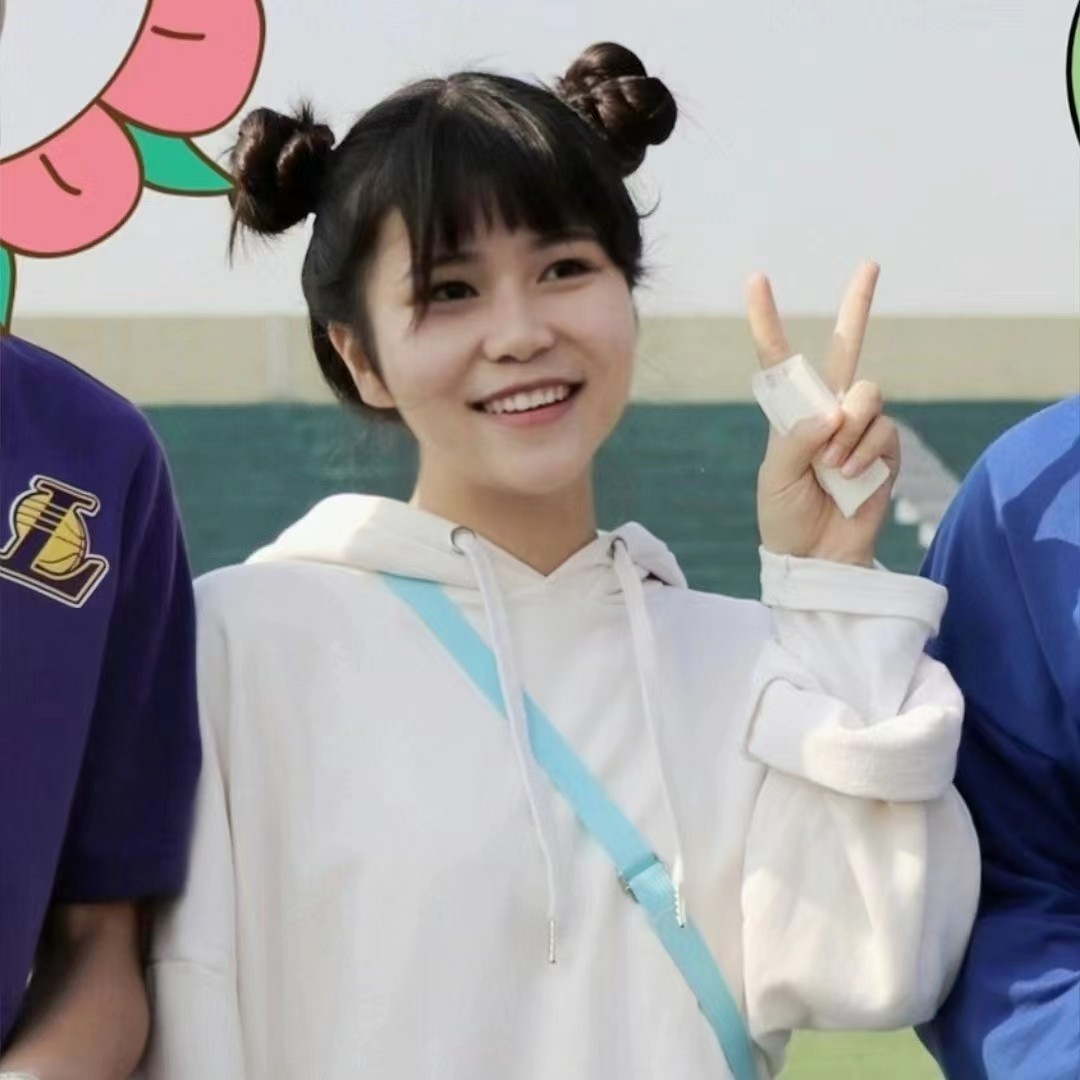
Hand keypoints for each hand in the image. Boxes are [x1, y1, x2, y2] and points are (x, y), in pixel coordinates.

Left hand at [747, 261, 898, 565]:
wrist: (815, 558)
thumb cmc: (785, 517)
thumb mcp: (774, 478)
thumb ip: (796, 440)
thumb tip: (833, 412)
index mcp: (790, 413)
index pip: (779, 359)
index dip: (767, 320)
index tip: (757, 279)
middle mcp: (827, 411)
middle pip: (846, 348)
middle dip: (859, 305)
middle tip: (870, 264)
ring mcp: (858, 428)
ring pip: (867, 393)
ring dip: (848, 427)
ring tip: (831, 463)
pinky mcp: (884, 449)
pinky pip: (881, 428)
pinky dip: (863, 448)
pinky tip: (850, 473)